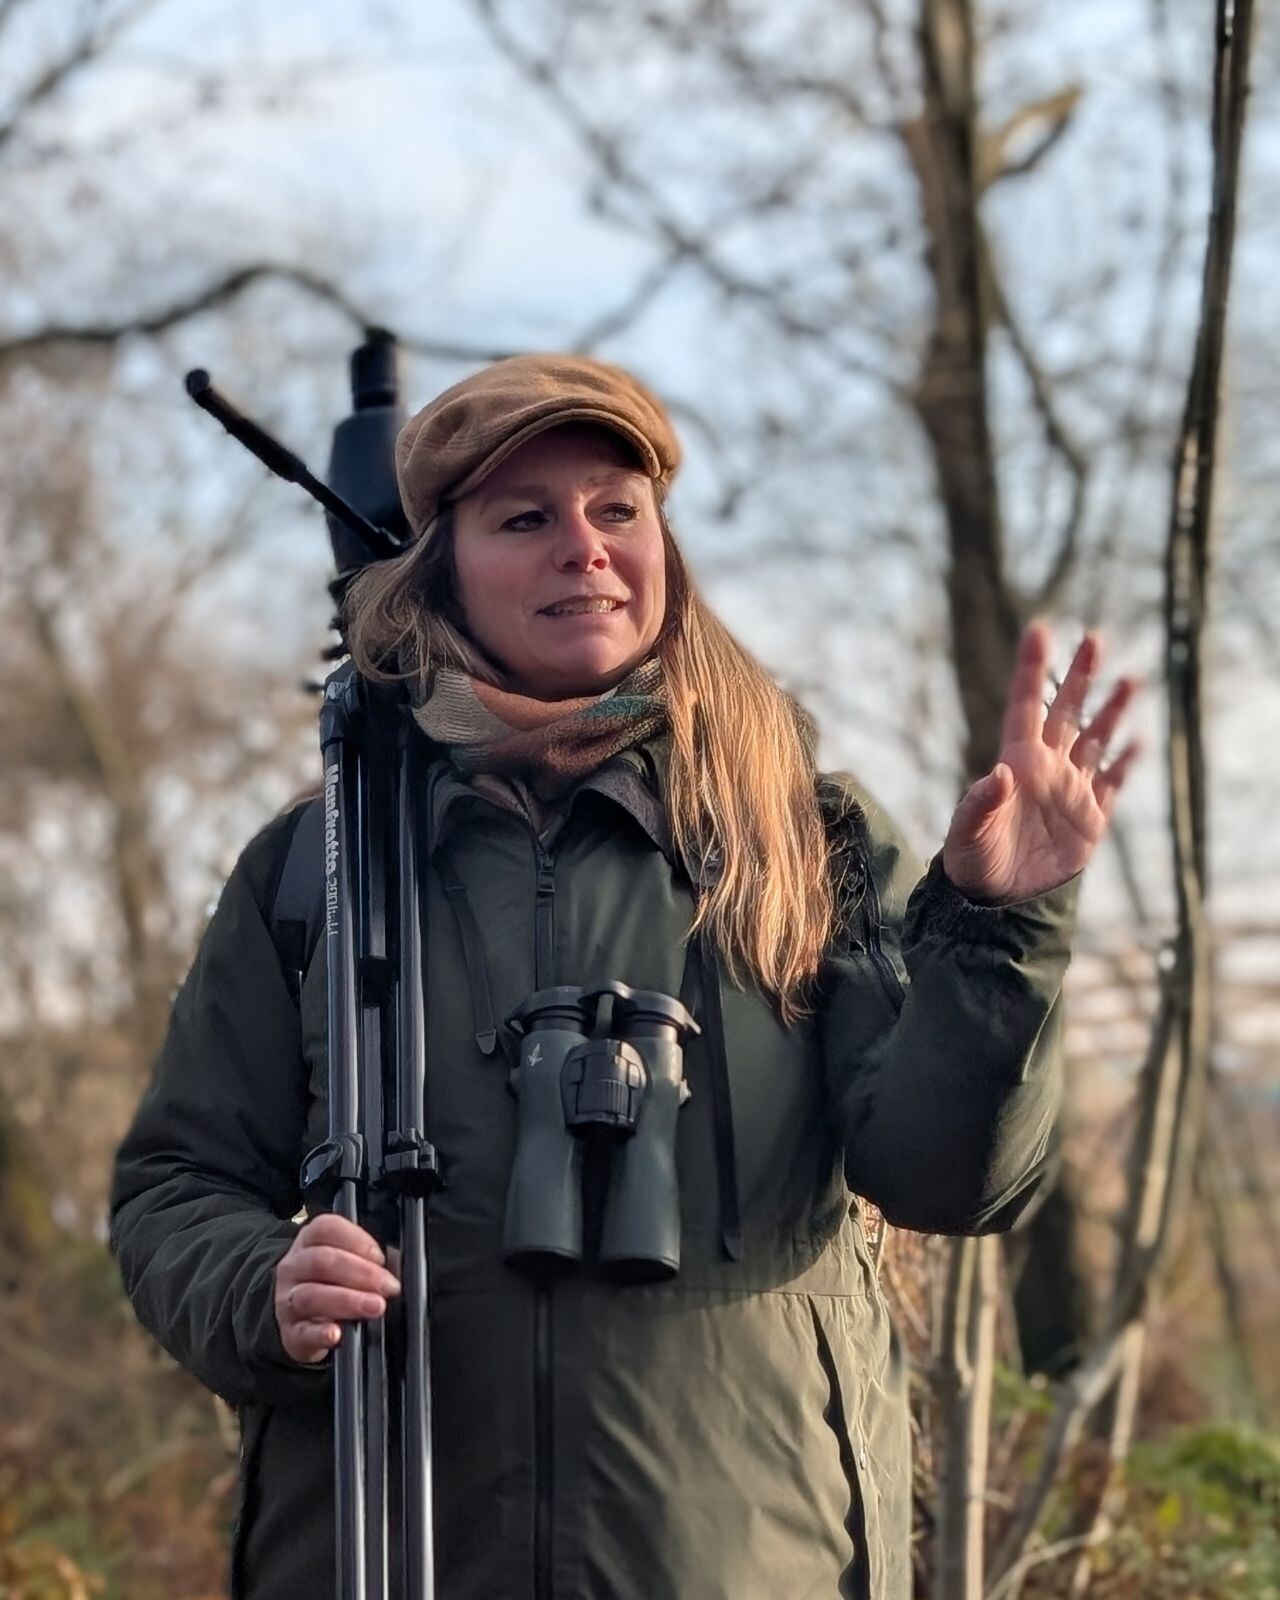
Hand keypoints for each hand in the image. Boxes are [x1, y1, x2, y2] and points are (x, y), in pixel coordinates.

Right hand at [274, 1213, 400, 1364]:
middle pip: (321, 1261)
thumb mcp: (347, 1262)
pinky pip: (303, 1332)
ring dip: (348, 1300)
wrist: (301, 1319)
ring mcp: (287, 1299)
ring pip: (311, 1295)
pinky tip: (336, 1333)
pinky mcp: (291, 1332)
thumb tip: (399, 1267)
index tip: (380, 1257)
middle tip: (389, 1286)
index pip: (326, 1228)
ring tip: (375, 1307)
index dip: (357, 1240)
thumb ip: (370, 1259)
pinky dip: (320, 1333)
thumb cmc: (332, 1283)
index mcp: (309, 1241)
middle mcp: (294, 1267)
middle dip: (361, 1273)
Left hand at [942, 623, 1138, 904]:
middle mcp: (1046, 770)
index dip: (1032, 669)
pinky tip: (1138, 741)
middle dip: (1080, 676)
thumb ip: (980, 804)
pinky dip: (1124, 762)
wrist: (997, 902)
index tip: (1038, 630)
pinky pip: (1110, 784)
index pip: (1026, 706)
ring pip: (1094, 740)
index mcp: (1017, 764)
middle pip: (1066, 712)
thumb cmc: (973, 863)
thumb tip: (1000, 775)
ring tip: (1131, 678)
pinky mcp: (1089, 820)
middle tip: (1094, 638)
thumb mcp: (969, 834)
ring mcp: (1070, 791)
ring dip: (1111, 711)